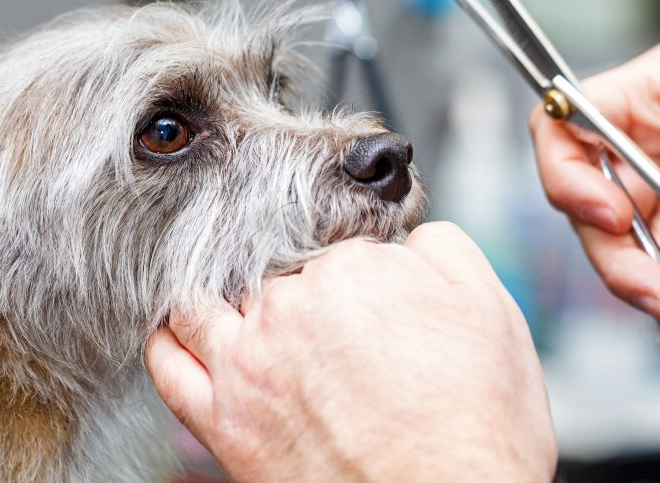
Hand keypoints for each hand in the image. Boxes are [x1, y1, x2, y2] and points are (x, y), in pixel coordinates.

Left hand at [145, 222, 555, 482]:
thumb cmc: (474, 424)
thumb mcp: (490, 307)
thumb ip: (441, 247)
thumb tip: (411, 236)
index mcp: (351, 270)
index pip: (338, 242)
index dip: (360, 266)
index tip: (372, 294)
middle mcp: (289, 308)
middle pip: (270, 269)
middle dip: (295, 281)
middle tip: (324, 314)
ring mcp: (249, 363)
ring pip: (202, 301)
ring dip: (216, 292)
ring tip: (235, 300)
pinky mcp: (224, 421)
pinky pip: (168, 365)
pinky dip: (168, 340)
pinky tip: (182, 334)